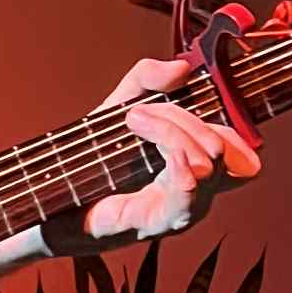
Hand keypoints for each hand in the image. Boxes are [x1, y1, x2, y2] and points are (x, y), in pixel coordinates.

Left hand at [74, 56, 261, 249]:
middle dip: (182, 117)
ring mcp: (178, 209)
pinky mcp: (154, 224)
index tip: (184, 92)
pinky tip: (167, 154)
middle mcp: (195, 190)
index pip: (238, 144)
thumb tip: (180, 68)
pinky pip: (187, 198)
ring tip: (133, 121)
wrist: (53, 198)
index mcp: (193, 163)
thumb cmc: (91, 159)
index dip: (226, 117)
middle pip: (219, 147)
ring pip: (207, 166)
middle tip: (138, 112)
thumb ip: (146, 79)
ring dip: (171, 132)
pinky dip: (182, 168)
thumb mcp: (118, 106)